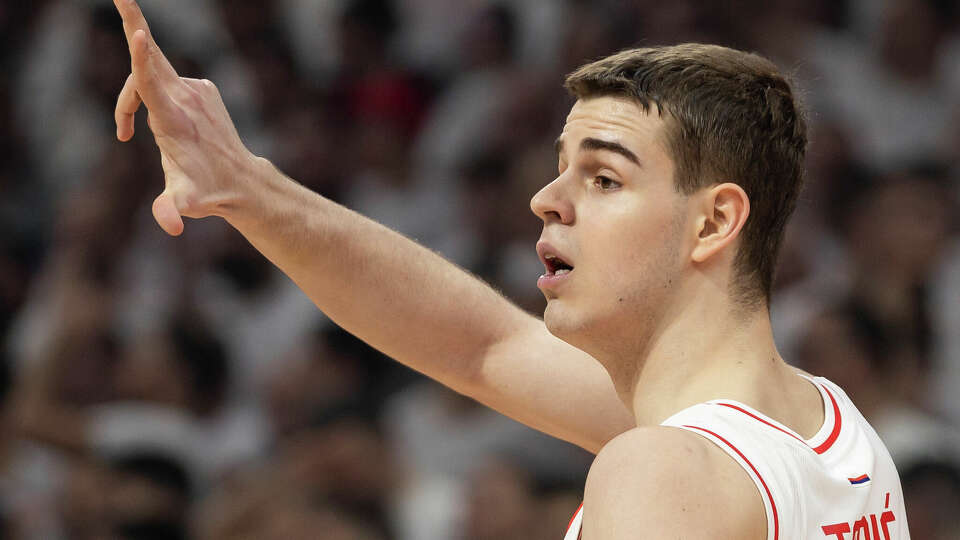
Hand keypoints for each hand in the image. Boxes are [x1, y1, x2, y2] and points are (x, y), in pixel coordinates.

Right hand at [113, 0, 258, 235]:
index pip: (153, 83)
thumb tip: (172, 228)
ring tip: (124, 135)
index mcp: (175, 117)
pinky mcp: (203, 88)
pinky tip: (164, 129)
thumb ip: (173, 210)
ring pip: (151, 77)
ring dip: (131, 98)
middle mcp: (187, 97)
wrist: (241, 182)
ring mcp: (197, 89)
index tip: (140, 32)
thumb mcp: (188, 202)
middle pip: (152, 57)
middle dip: (134, 24)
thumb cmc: (208, 192)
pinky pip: (167, 82)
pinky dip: (152, 97)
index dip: (142, 58)